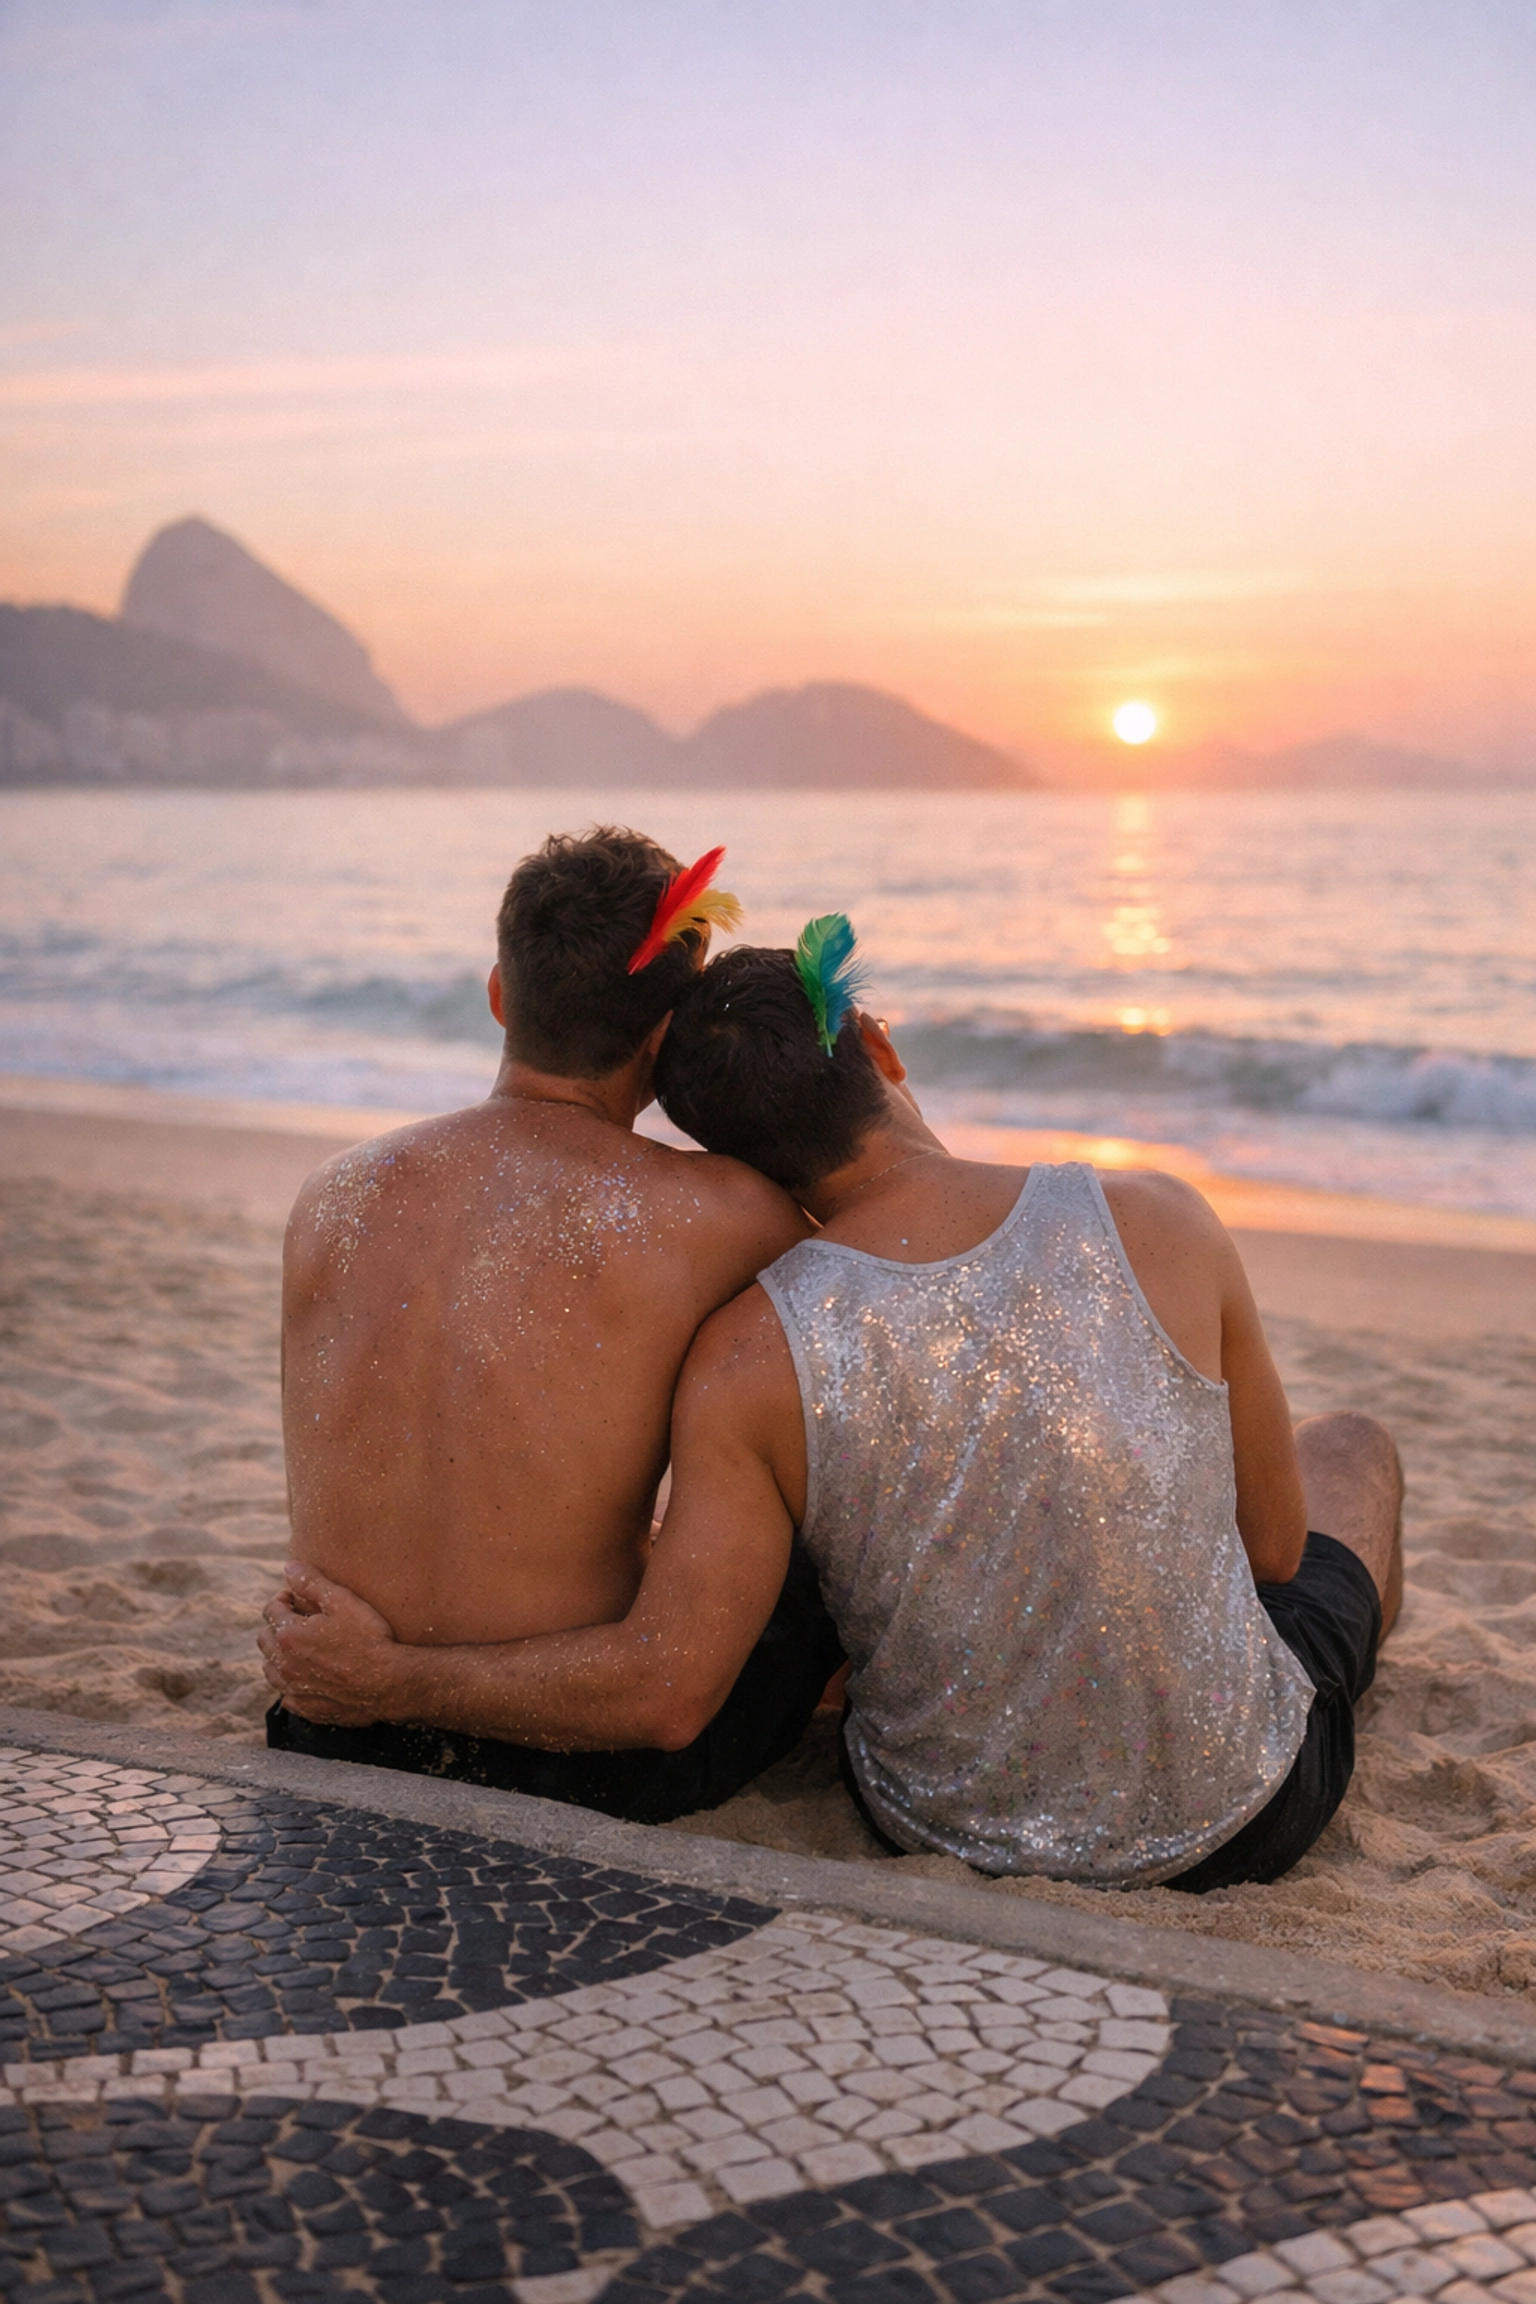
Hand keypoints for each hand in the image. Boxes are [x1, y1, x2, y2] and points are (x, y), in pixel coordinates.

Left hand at [258, 1560, 401, 1726]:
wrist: (389, 1682)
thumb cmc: (369, 1639)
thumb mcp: (343, 1601)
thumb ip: (312, 1582)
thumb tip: (289, 1567)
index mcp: (289, 1635)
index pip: (271, 1610)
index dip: (282, 1599)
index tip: (295, 1598)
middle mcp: (285, 1664)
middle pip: (264, 1640)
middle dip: (275, 1626)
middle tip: (296, 1620)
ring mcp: (295, 1689)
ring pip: (270, 1671)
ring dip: (277, 1656)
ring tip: (298, 1648)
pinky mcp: (308, 1708)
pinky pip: (286, 1697)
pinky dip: (290, 1685)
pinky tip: (307, 1677)